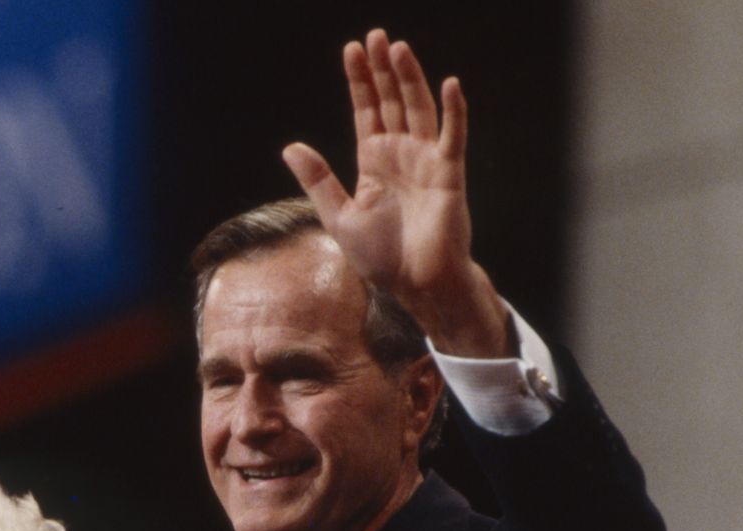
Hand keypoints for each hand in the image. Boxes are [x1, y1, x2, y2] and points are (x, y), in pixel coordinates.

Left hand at [282, 29, 509, 357]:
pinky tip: (447, 83)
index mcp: (374, 162)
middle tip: (375, 35)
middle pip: (391, 101)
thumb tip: (290, 146)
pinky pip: (452, 135)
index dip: (359, 81)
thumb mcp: (339, 215)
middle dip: (382, 69)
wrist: (416, 284)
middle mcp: (401, 154)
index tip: (351, 50)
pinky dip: (452, 110)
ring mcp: (426, 160)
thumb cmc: (382, 257)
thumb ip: (318, 179)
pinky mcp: (449, 173)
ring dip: (409, 78)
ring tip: (397, 48)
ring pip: (418, 109)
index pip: (366, 111)